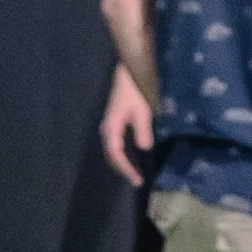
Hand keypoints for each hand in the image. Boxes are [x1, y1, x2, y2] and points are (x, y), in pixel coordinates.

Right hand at [99, 63, 157, 184]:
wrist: (128, 71)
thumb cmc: (134, 90)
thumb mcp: (142, 112)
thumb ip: (142, 132)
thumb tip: (144, 150)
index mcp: (111, 129)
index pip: (116, 155)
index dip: (126, 169)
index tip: (137, 180)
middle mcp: (106, 130)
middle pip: (111, 156)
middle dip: (122, 169)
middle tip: (136, 179)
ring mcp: (109, 125)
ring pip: (112, 150)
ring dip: (122, 162)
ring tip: (134, 172)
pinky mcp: (114, 122)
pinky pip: (115, 143)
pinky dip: (122, 153)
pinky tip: (131, 155)